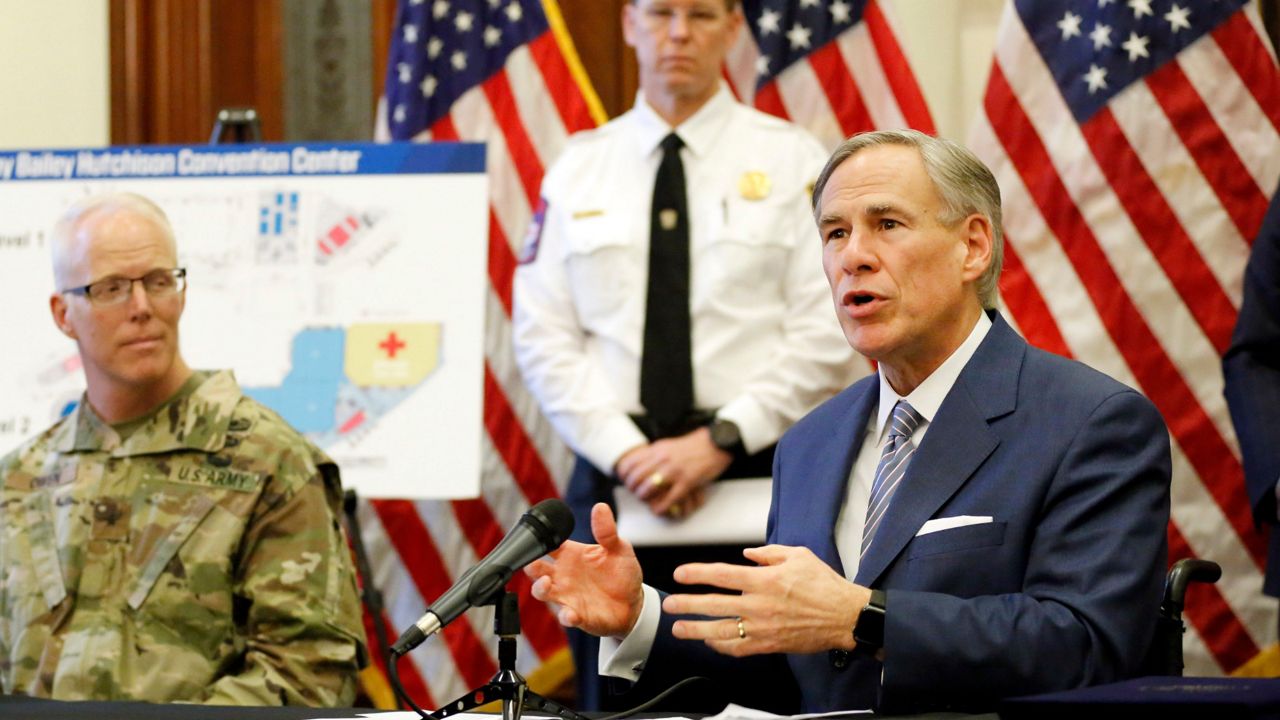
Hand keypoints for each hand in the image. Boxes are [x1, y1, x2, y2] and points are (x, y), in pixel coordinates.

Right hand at [525, 503, 644, 638]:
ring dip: (540, 588)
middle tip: (533, 563)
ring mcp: (567, 595)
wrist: (634, 604)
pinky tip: (571, 614)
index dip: (539, 540)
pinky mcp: (577, 615)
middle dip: (530, 565)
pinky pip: (565, 616)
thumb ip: (607, 531)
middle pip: (536, 568)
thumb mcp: (619, 549)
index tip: (537, 537)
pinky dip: (565, 615)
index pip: (548, 544)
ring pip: (542, 592)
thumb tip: (600, 507)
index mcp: (571, 555)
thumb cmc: (622, 573)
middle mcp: (564, 575)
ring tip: (545, 583)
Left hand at [616, 428, 732, 516]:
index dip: (624, 475)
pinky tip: (659, 510)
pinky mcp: (687, 482)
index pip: (630, 463)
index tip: (626, 481)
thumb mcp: (670, 445)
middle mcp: (662, 459)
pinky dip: (661, 507)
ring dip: (644, 498)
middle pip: (636, 478)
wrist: (717, 442)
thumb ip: (656, 454)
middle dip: (633, 489)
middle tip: (637, 494)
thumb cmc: (695, 445)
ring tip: (647, 501)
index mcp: (657, 449)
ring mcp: (674, 471)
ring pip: (648, 489)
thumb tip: (642, 463)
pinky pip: (669, 499)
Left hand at [661, 545, 869, 656]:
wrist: (844, 616)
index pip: (722, 575)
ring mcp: (763, 627)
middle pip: (714, 605)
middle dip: (687, 604)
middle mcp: (759, 604)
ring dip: (695, 630)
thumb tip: (748, 554)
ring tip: (678, 628)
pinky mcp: (769, 645)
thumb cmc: (824, 585)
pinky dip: (720, 646)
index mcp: (765, 580)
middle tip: (669, 604)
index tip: (681, 574)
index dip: (698, 574)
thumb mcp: (798, 556)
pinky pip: (738, 648)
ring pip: (721, 631)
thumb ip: (769, 553)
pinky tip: (709, 641)